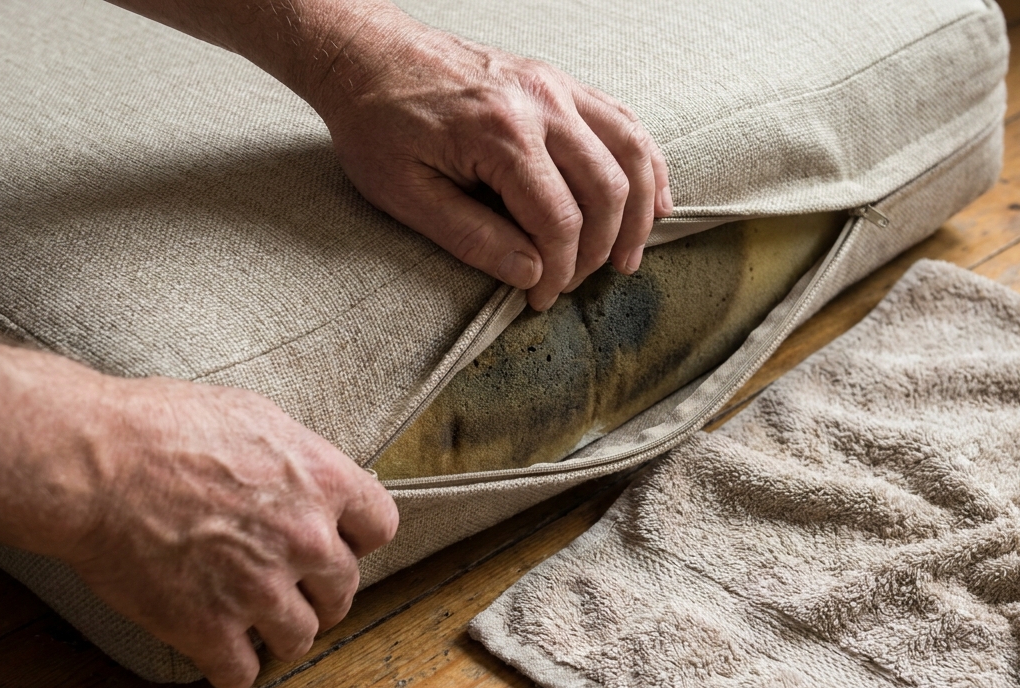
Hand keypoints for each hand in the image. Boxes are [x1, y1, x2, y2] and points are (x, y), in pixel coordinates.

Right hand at [61, 377, 397, 687]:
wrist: (94, 464)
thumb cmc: (162, 425)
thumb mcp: (254, 416)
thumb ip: (297, 456)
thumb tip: (310, 478)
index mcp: (322, 481)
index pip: (380, 527)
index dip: (356, 538)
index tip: (336, 542)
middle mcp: (305, 539)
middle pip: (343, 588)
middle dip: (319, 590)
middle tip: (291, 586)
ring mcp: (260, 589)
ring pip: (300, 637)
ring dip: (281, 631)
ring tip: (257, 620)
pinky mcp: (210, 628)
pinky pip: (241, 673)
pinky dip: (230, 666)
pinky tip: (216, 648)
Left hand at [305, 11, 674, 309]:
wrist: (368, 55)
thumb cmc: (377, 124)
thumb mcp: (405, 194)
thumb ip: (472, 238)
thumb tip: (531, 275)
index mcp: (501, 135)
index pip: (559, 221)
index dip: (559, 271)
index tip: (542, 299)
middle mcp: (540, 104)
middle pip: (606, 190)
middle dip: (600, 250)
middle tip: (575, 284)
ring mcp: (556, 86)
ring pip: (630, 153)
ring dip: (639, 211)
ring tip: (628, 257)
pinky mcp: (559, 81)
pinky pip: (622, 121)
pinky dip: (646, 164)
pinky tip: (652, 200)